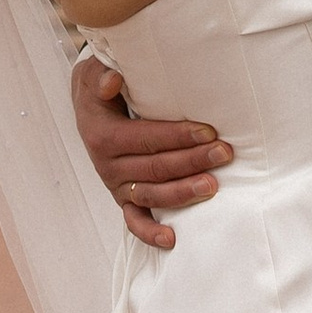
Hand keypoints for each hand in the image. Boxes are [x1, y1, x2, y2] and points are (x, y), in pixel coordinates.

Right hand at [70, 53, 231, 248]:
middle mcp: (107, 166)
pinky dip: (151, 232)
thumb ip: (101, 76)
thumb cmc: (99, 88)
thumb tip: (112, 81)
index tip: (209, 131)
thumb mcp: (94, 73)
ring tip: (212, 186)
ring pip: (153, 194)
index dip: (178, 136)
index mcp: (103, 136)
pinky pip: (135, 221)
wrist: (87, 107)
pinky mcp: (122, 198)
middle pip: (156, 168)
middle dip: (192, 161)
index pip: (147, 139)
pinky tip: (172, 239)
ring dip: (183, 192)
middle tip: (224, 153)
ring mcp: (116, 186)